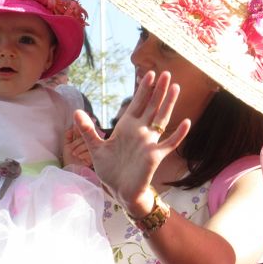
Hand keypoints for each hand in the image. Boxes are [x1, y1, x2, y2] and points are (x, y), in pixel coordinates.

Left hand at [62, 127, 91, 166]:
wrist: (70, 169)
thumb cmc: (69, 158)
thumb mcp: (67, 145)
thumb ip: (68, 135)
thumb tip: (73, 126)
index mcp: (83, 138)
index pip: (84, 130)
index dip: (80, 128)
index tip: (75, 127)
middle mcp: (90, 142)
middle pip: (87, 136)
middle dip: (77, 142)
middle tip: (71, 148)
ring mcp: (94, 149)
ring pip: (88, 143)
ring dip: (79, 148)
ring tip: (74, 154)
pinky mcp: (95, 157)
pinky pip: (91, 151)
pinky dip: (83, 154)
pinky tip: (80, 157)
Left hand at [74, 71, 190, 206]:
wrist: (119, 191)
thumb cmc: (110, 169)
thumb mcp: (95, 148)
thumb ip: (87, 130)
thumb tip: (76, 111)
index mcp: (127, 127)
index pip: (136, 103)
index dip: (143, 89)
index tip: (148, 74)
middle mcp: (141, 131)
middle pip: (151, 106)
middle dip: (158, 90)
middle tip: (166, 73)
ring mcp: (149, 142)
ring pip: (162, 119)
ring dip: (169, 104)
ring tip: (176, 88)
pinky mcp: (155, 156)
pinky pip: (169, 143)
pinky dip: (178, 134)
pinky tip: (186, 122)